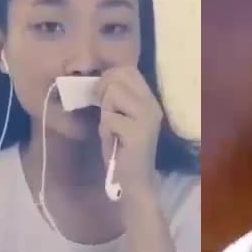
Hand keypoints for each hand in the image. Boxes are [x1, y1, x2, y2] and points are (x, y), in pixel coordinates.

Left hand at [96, 66, 162, 196]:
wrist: (135, 181)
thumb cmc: (123, 149)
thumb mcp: (121, 117)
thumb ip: (116, 98)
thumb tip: (99, 79)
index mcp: (149, 99)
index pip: (128, 69)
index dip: (109, 78)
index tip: (104, 98)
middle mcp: (152, 105)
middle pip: (119, 76)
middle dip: (104, 91)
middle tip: (105, 112)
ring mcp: (147, 118)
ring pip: (113, 93)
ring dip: (105, 112)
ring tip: (112, 129)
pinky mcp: (138, 133)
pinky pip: (109, 118)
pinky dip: (105, 130)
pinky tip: (113, 142)